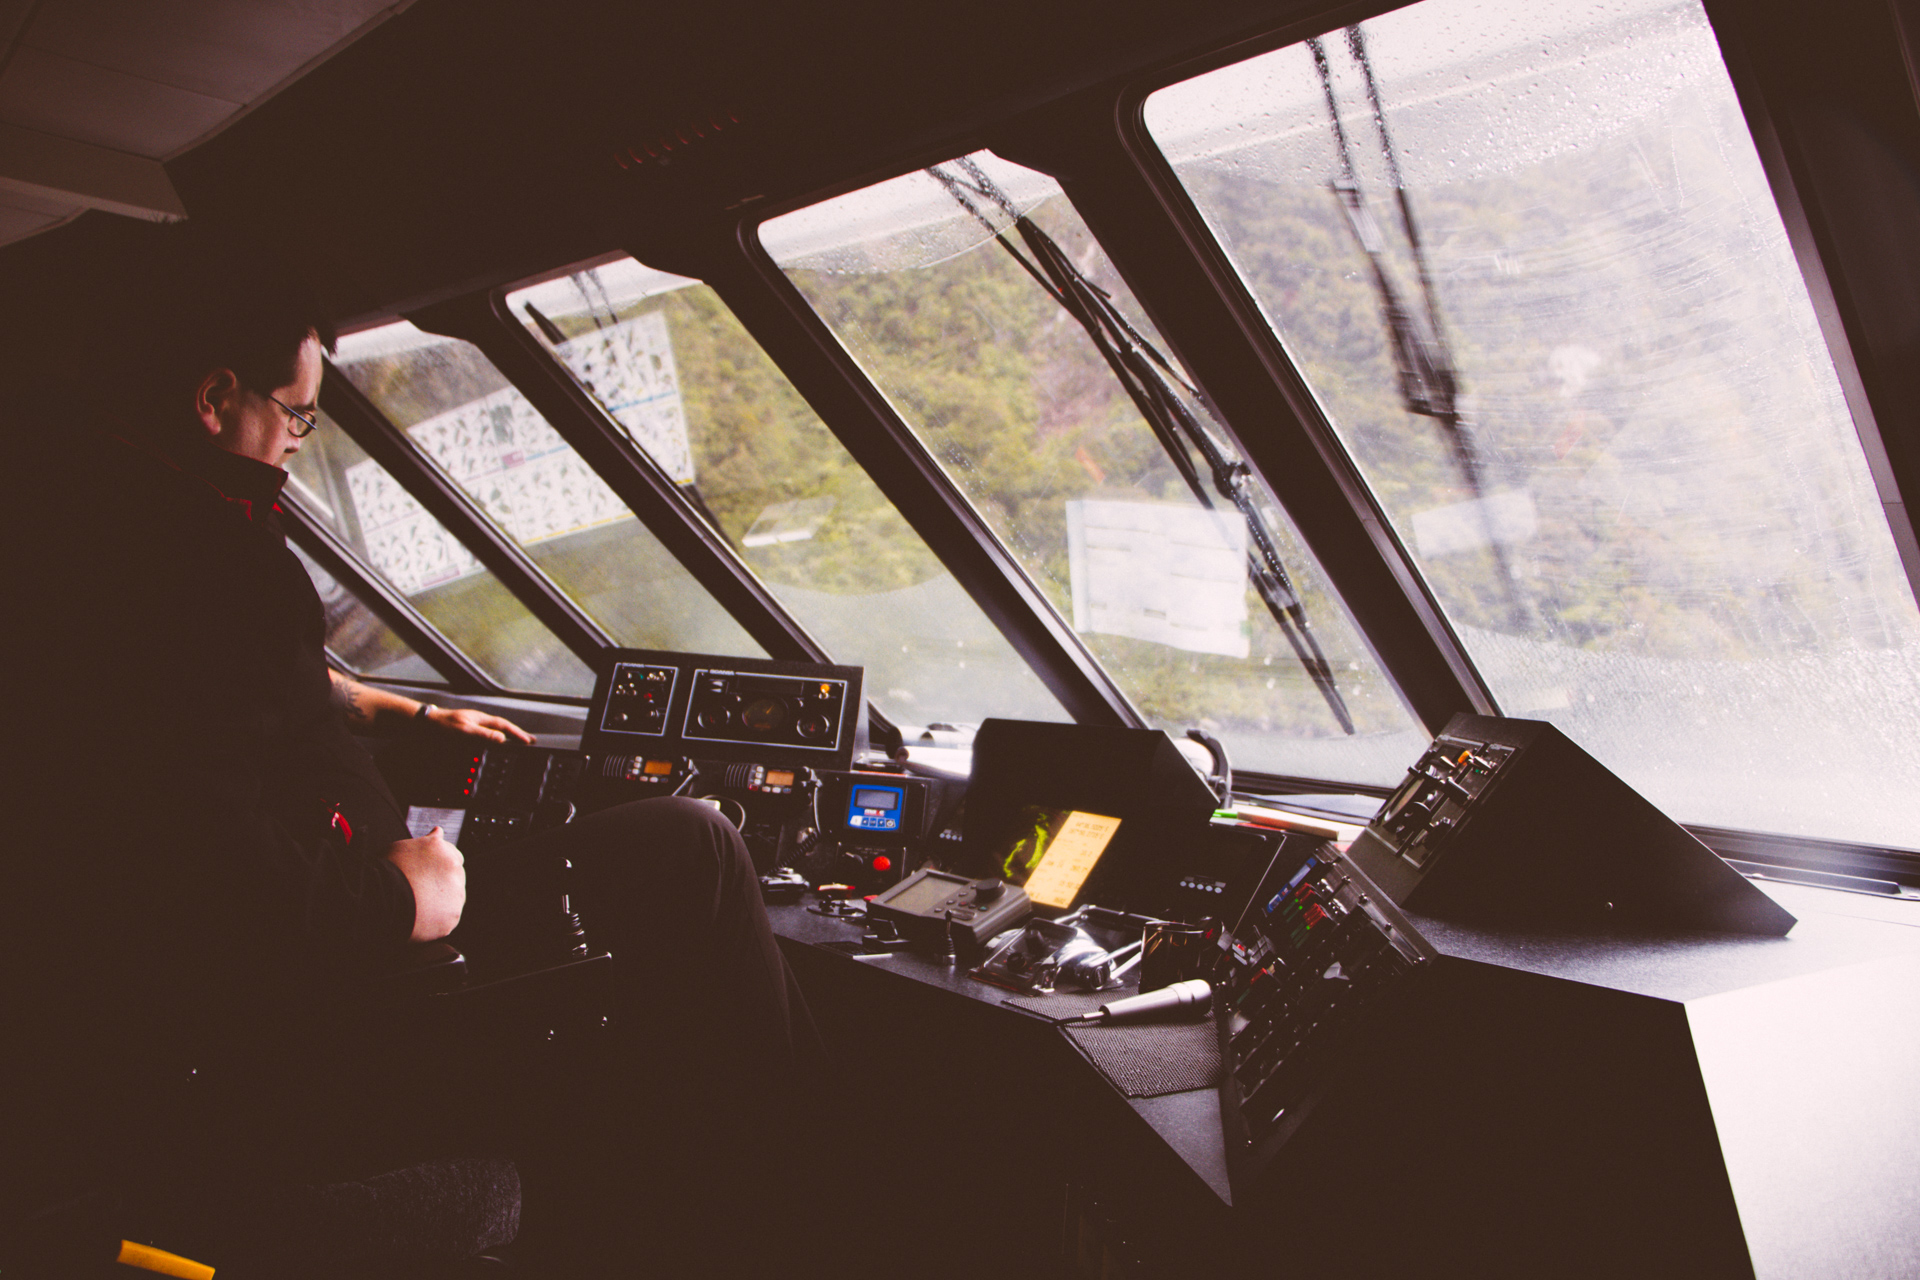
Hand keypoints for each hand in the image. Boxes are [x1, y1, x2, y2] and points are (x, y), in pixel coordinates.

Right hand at [385, 827, 465, 941]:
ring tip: (417, 904)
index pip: (452, 855)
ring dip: (441, 900)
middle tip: (421, 890)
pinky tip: (421, 917)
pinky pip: (448, 917)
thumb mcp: (401, 847)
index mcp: (440, 848)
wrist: (380, 900)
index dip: (439, 866)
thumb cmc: (385, 873)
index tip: (429, 875)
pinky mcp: (453, 915)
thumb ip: (425, 840)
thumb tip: (438, 831)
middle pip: (455, 876)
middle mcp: (453, 867)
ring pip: (453, 897)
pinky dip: (437, 919)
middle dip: (441, 883)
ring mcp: (456, 892)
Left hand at [423, 705, 534, 744]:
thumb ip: (483, 734)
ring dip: (506, 736)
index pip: (504, 726)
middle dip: (516, 734)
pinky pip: (485, 735)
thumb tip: (501, 738)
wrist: (424, 723)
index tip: (528, 741)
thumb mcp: (464, 731)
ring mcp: (472, 725)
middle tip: (529, 740)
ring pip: (494, 730)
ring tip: (516, 742)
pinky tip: (493, 743)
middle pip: (502, 727)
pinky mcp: (465, 731)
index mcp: (481, 719)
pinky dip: (494, 739)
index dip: (517, 733)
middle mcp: (478, 721)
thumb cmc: (441, 725)